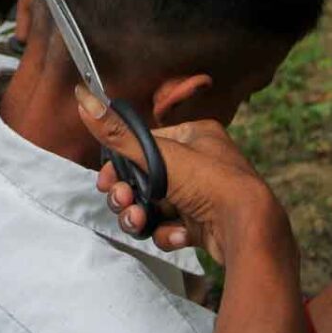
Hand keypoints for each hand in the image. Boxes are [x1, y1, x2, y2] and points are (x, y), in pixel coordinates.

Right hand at [75, 85, 291, 264]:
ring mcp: (202, 194)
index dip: (119, 165)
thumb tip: (83, 97)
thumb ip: (117, 133)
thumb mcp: (157, 155)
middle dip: (128, 195)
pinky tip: (180, 235)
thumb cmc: (210, 182)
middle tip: (123, 202)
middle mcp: (199, 162)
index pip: (143, 146)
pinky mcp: (204, 224)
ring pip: (154, 206)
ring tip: (141, 222)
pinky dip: (168, 233)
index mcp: (194, 136)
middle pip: (144, 178)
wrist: (248, 229)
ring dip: (141, 216)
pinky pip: (171, 227)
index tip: (106, 181)